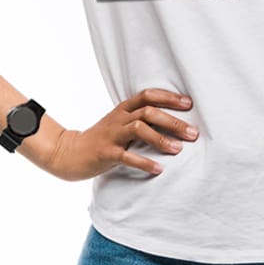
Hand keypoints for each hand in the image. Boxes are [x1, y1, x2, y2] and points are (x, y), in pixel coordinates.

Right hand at [34, 88, 196, 182]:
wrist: (70, 153)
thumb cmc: (103, 139)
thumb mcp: (120, 124)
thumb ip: (140, 120)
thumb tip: (174, 122)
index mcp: (123, 109)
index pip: (147, 95)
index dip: (169, 97)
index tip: (189, 104)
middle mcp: (119, 119)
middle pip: (149, 112)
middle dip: (173, 122)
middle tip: (193, 133)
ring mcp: (111, 135)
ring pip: (139, 129)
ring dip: (161, 139)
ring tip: (178, 149)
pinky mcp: (105, 153)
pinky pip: (127, 156)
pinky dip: (144, 162)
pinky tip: (159, 169)